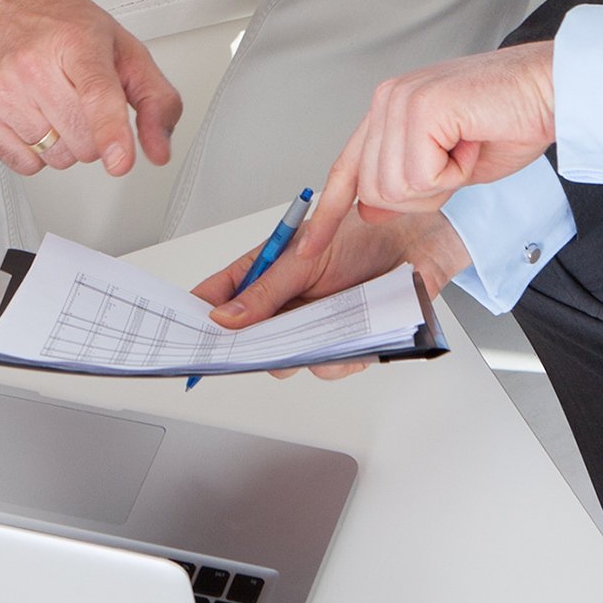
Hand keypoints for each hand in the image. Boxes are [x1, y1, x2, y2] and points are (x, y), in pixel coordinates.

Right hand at [0, 0, 182, 178]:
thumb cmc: (56, 20)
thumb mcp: (121, 46)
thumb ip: (154, 97)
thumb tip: (159, 148)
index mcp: (76, 42)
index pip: (96, 94)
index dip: (111, 131)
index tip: (120, 160)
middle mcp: (33, 64)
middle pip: (83, 140)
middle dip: (93, 133)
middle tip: (78, 96)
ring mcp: (1, 88)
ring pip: (55, 157)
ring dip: (63, 141)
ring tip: (50, 99)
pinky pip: (23, 163)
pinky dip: (34, 150)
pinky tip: (30, 113)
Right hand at [192, 202, 469, 377]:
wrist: (417, 244)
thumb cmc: (362, 236)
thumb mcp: (305, 259)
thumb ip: (264, 291)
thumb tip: (224, 319)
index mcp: (266, 271)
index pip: (220, 297)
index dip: (199, 316)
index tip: (185, 337)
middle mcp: (286, 302)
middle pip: (250, 339)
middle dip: (253, 347)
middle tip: (261, 346)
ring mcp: (314, 325)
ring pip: (289, 360)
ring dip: (301, 352)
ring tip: (321, 331)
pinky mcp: (344, 343)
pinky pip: (329, 366)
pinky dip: (339, 358)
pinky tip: (353, 340)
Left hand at [317, 44, 556, 220]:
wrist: (551, 90)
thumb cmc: (512, 121)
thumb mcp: (448, 167)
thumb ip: (406, 183)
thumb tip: (367, 209)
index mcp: (389, 110)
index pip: (346, 168)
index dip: (328, 213)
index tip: (309, 247)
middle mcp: (387, 100)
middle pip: (374, 190)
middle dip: (422, 196)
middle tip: (458, 162)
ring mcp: (399, 101)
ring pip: (395, 188)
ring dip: (442, 183)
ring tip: (467, 147)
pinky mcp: (419, 108)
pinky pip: (421, 176)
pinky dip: (455, 173)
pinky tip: (471, 142)